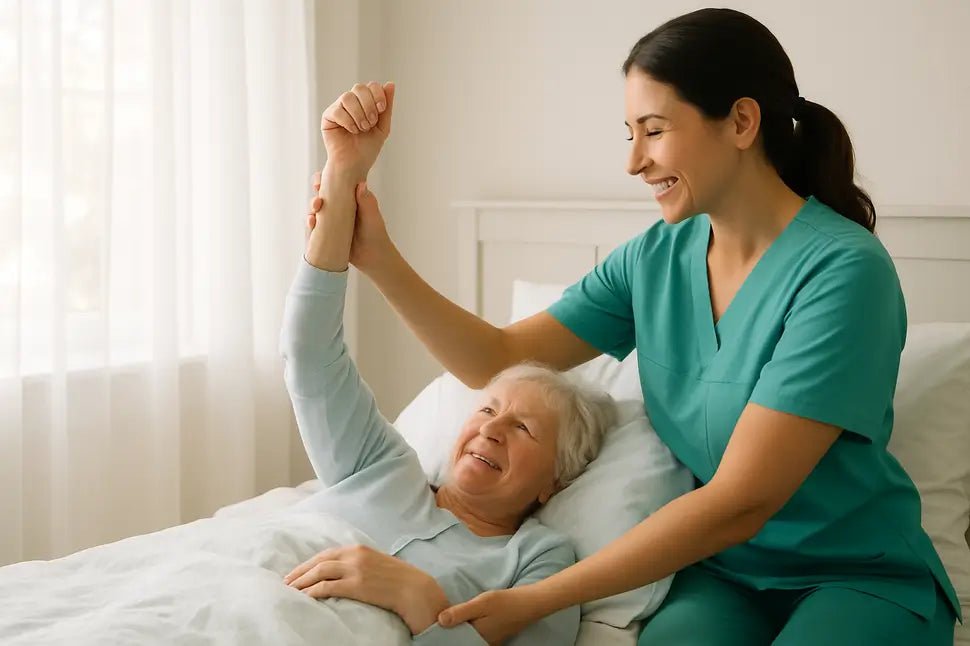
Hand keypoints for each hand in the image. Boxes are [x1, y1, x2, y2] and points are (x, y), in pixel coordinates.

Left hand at [283, 544, 448, 634]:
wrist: (417, 590)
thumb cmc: (399, 580)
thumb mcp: (378, 564)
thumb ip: (361, 563)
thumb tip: (344, 572)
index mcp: (359, 549)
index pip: (326, 554)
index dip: (308, 563)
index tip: (295, 572)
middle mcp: (355, 556)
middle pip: (318, 562)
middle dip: (299, 572)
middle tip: (286, 582)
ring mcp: (356, 570)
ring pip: (319, 573)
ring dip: (301, 582)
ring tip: (290, 591)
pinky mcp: (356, 586)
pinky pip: (327, 587)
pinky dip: (312, 592)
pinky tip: (304, 598)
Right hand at [306, 174, 392, 274]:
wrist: (372, 257)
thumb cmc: (376, 233)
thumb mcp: (373, 216)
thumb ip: (367, 201)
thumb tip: (361, 184)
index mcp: (350, 198)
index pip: (335, 184)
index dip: (325, 180)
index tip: (320, 182)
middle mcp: (339, 207)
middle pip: (322, 196)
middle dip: (316, 195)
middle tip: (318, 201)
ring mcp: (332, 220)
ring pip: (316, 210)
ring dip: (312, 209)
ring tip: (315, 212)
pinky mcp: (327, 232)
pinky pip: (315, 226)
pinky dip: (310, 223)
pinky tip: (311, 223)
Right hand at [320, 81, 395, 181]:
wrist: (355, 165)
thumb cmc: (368, 148)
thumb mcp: (382, 127)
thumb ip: (387, 107)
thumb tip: (390, 83)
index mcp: (365, 103)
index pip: (371, 86)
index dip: (377, 94)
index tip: (381, 109)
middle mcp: (351, 103)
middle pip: (359, 88)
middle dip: (368, 105)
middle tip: (371, 123)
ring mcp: (338, 108)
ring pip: (347, 97)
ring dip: (359, 114)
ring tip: (362, 129)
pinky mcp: (328, 117)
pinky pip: (337, 110)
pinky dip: (348, 121)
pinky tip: (352, 131)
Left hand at [438, 586, 541, 644]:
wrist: (529, 604)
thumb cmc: (505, 602)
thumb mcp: (482, 603)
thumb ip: (461, 612)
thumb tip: (440, 621)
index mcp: (476, 637)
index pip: (453, 639)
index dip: (443, 632)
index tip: (432, 623)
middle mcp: (481, 643)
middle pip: (459, 639)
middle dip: (450, 631)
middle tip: (440, 617)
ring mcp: (487, 641)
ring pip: (467, 637)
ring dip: (458, 629)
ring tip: (448, 617)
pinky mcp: (492, 636)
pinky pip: (475, 635)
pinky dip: (468, 628)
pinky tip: (463, 619)